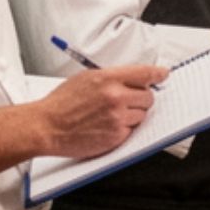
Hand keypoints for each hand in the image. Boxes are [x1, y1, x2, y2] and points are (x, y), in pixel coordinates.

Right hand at [36, 65, 164, 158]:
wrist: (46, 126)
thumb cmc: (61, 104)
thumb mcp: (85, 78)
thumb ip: (110, 77)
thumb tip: (131, 78)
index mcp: (107, 78)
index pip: (144, 73)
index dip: (157, 74)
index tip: (163, 74)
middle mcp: (115, 97)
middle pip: (148, 96)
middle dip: (141, 98)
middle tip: (128, 101)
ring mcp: (117, 117)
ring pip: (142, 115)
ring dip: (133, 115)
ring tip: (112, 115)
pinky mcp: (116, 136)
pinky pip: (132, 130)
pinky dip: (124, 129)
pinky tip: (108, 126)